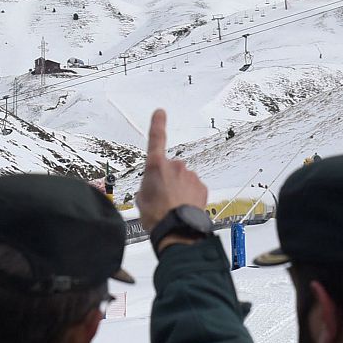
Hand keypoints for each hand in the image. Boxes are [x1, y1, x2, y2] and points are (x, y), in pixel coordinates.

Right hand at [135, 109, 207, 230]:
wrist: (176, 228)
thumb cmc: (157, 215)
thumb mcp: (141, 198)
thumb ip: (147, 186)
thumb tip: (151, 187)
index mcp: (155, 166)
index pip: (156, 138)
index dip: (157, 124)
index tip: (160, 113)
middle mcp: (174, 166)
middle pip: (170, 168)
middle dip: (167, 179)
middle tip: (161, 197)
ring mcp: (190, 175)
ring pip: (183, 179)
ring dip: (178, 189)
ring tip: (172, 206)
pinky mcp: (201, 186)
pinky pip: (193, 188)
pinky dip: (189, 196)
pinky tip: (183, 207)